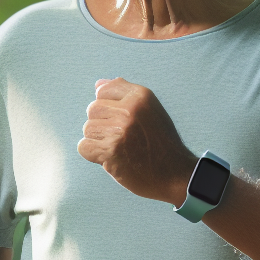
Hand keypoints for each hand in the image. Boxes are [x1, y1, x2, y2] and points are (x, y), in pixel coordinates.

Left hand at [77, 78, 195, 204]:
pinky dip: (94, 156)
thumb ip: (124, 94)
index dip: (108, 108)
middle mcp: (130, 109)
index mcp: (140, 95)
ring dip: (99, 141)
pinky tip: (112, 158)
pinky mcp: (111, 151)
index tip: (123, 122)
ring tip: (120, 149)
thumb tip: (98, 85)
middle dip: (102, 125)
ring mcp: (120, 130)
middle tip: (122, 138)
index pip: (102, 91)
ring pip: (88, 129)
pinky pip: (84, 147)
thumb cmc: (161, 142)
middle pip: (92, 110)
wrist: (175, 174)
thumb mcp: (150, 110)